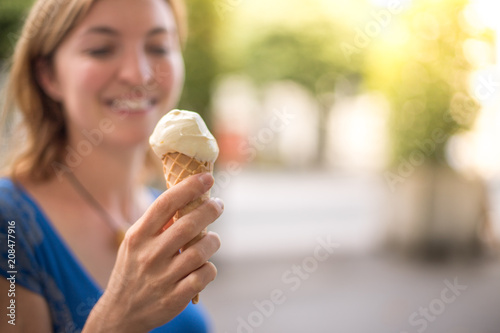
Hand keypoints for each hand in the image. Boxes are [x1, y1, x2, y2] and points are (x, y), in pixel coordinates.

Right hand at [83, 173, 222, 331]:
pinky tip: (203, 267)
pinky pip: (205, 274)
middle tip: (217, 205)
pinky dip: (209, 268)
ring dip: (213, 241)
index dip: (189, 187)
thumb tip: (186, 195)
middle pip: (189, 224)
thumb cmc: (133, 270)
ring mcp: (163, 277)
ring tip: (211, 240)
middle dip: (210, 210)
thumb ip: (156, 223)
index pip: (166, 203)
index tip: (207, 177)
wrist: (120, 314)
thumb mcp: (134, 243)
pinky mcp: (175, 297)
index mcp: (138, 236)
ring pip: (202, 250)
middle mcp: (150, 255)